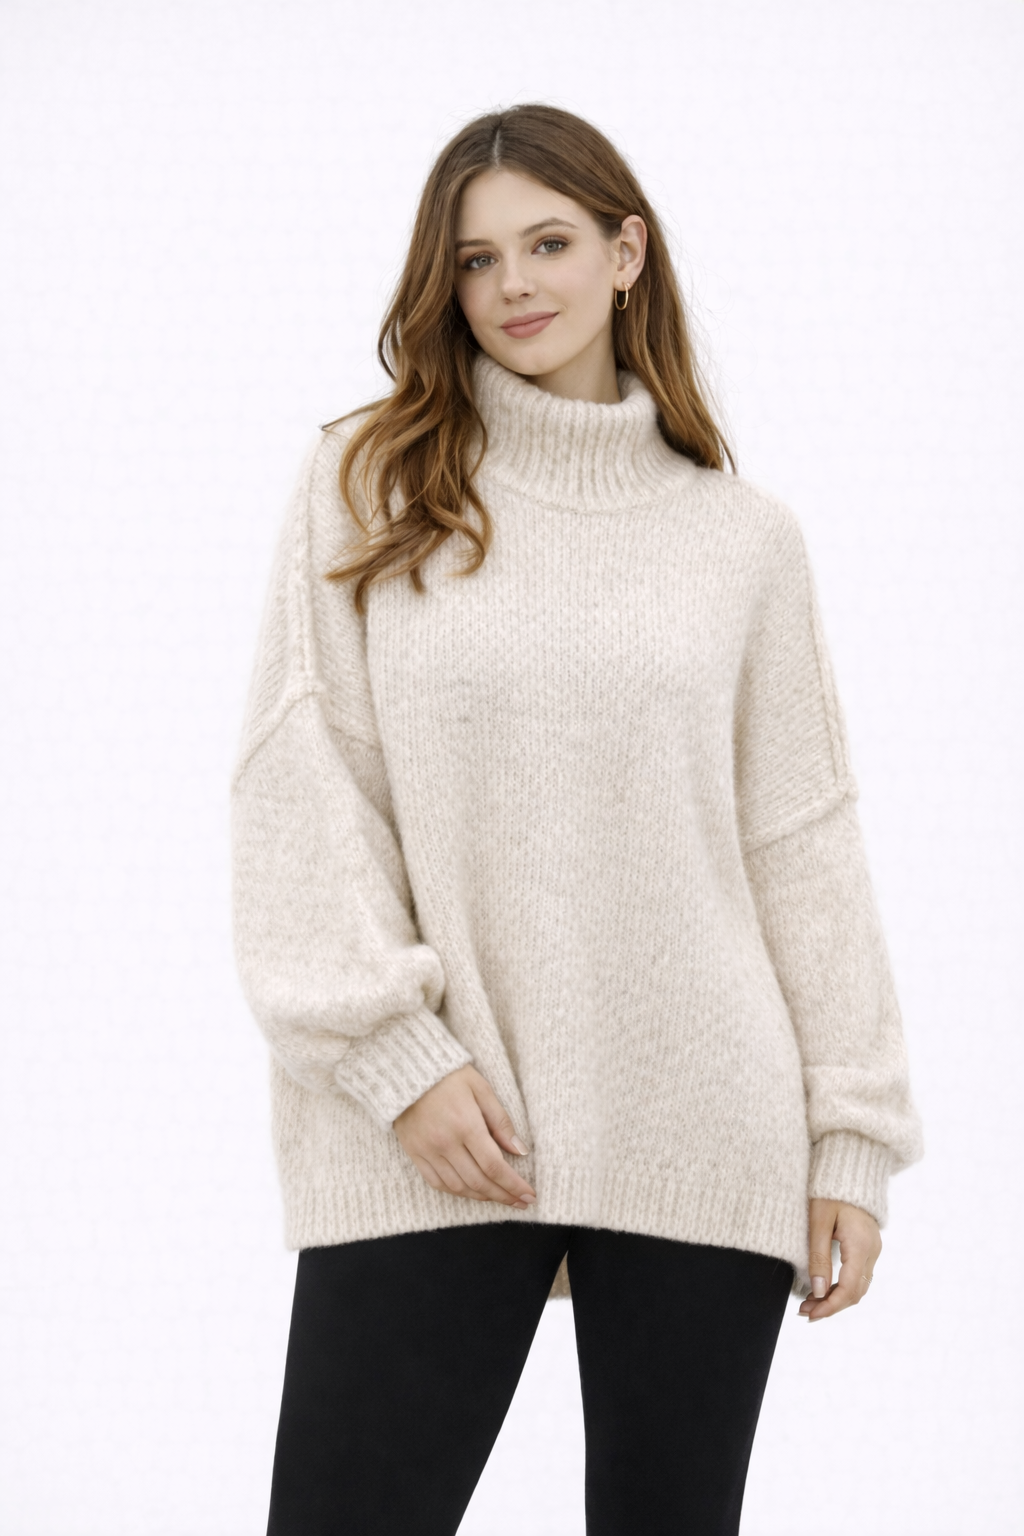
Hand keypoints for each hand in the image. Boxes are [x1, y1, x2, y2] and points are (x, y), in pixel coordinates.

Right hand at [393, 1064, 536, 1209]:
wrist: (405, 1070)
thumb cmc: (449, 1075)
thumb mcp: (481, 1088)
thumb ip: (501, 1121)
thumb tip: (520, 1151)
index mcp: (466, 1125)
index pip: (494, 1166)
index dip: (514, 1185)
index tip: (529, 1195)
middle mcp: (445, 1143)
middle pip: (479, 1181)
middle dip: (503, 1195)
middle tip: (520, 1202)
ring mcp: (427, 1151)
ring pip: (458, 1187)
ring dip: (482, 1196)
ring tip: (500, 1197)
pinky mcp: (414, 1153)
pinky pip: (437, 1183)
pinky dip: (457, 1192)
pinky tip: (471, 1191)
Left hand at [798, 1198, 881, 1320]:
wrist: (848, 1168)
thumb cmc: (829, 1190)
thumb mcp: (818, 1221)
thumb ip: (818, 1256)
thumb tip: (817, 1291)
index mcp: (861, 1245)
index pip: (848, 1289)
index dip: (829, 1306)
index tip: (809, 1314)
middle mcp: (872, 1251)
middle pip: (856, 1293)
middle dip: (831, 1306)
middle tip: (805, 1312)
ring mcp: (873, 1249)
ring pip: (858, 1287)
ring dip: (836, 1298)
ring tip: (810, 1304)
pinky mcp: (868, 1246)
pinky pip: (859, 1276)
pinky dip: (842, 1287)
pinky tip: (823, 1288)